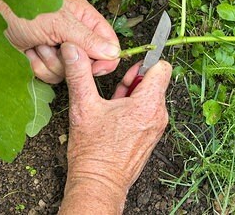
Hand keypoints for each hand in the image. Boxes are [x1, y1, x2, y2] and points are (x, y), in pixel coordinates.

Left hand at [0, 0, 119, 82]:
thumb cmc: (23, 8)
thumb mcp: (60, 23)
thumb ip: (88, 39)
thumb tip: (113, 53)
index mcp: (85, 18)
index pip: (109, 44)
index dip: (104, 59)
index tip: (93, 68)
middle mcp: (75, 34)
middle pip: (89, 63)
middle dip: (69, 59)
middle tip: (55, 45)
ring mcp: (59, 49)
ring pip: (69, 72)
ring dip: (50, 61)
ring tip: (37, 44)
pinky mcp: (44, 61)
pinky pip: (51, 76)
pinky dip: (38, 66)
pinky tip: (28, 51)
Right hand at [58, 42, 171, 213]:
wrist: (99, 183)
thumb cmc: (94, 152)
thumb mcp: (83, 107)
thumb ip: (79, 73)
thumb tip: (73, 50)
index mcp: (148, 104)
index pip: (161, 67)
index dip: (144, 63)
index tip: (127, 69)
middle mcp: (158, 115)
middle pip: (155, 81)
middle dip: (135, 80)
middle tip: (116, 91)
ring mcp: (157, 127)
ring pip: (151, 97)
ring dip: (133, 95)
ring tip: (112, 107)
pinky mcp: (152, 136)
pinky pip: (148, 112)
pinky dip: (134, 109)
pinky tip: (116, 119)